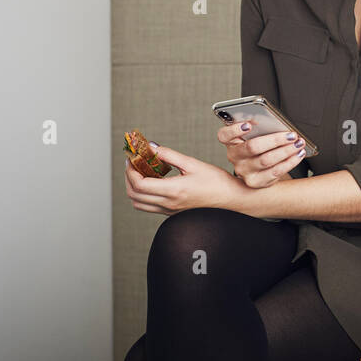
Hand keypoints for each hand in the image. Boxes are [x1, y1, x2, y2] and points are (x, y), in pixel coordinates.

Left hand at [123, 142, 243, 214]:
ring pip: (138, 203)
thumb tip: (152, 148)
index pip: (139, 184)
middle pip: (134, 195)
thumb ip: (170, 155)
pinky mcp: (172, 212)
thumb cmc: (218, 183)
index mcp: (174, 191)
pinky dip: (143, 194)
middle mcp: (169, 203)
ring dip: (134, 188)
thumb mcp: (193, 163)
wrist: (231, 199)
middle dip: (128, 177)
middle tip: (132, 163)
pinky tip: (152, 182)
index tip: (132, 159)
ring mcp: (170, 210)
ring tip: (141, 172)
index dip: (131, 170)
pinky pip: (148, 206)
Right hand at [217, 119, 308, 187]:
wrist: (261, 169)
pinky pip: (275, 172)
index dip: (235, 130)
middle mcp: (235, 157)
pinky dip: (290, 162)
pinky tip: (298, 154)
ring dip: (286, 151)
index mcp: (231, 142)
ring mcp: (244, 171)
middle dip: (275, 140)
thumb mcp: (256, 135)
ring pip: (266, 160)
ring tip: (298, 143)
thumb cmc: (260, 146)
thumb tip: (273, 122)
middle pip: (252, 147)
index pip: (224, 135)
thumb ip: (260, 128)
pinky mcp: (256, 182)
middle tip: (291, 135)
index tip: (248, 125)